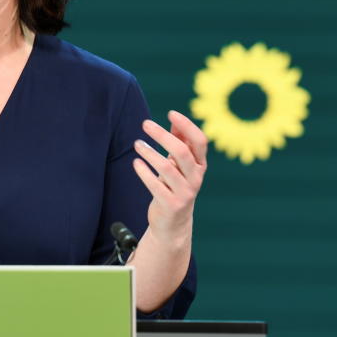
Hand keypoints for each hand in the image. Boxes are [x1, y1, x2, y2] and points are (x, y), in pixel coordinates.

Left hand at [132, 110, 207, 239]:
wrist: (173, 223)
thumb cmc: (174, 186)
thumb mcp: (179, 165)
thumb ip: (179, 143)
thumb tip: (175, 120)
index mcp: (199, 165)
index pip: (200, 141)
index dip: (187, 125)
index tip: (171, 113)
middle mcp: (195, 178)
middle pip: (181, 151)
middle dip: (162, 135)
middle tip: (145, 124)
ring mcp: (185, 192)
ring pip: (167, 168)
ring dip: (150, 153)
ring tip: (137, 144)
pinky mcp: (171, 204)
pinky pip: (155, 185)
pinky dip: (144, 172)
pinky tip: (136, 162)